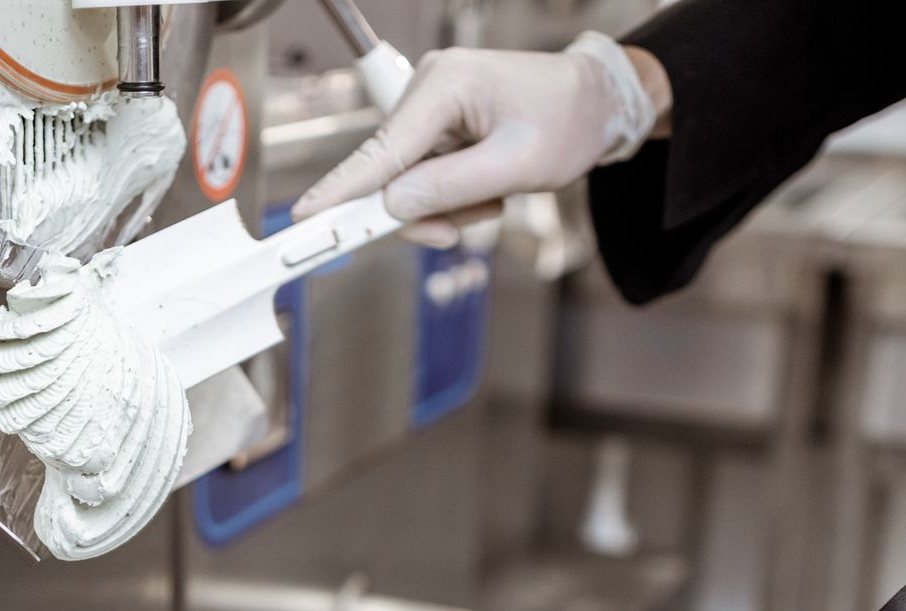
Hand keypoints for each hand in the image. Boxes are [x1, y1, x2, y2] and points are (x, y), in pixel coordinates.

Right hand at [292, 40, 670, 247]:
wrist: (597, 104)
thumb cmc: (568, 120)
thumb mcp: (517, 164)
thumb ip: (451, 187)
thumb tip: (395, 206)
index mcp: (445, 85)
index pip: (382, 150)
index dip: (343, 189)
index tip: (308, 217)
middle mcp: (429, 90)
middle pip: (390, 174)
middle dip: (424, 210)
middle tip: (459, 229)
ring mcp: (431, 110)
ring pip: (408, 184)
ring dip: (447, 206)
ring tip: (493, 195)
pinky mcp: (438, 128)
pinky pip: (425, 179)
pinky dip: (453, 196)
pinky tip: (486, 187)